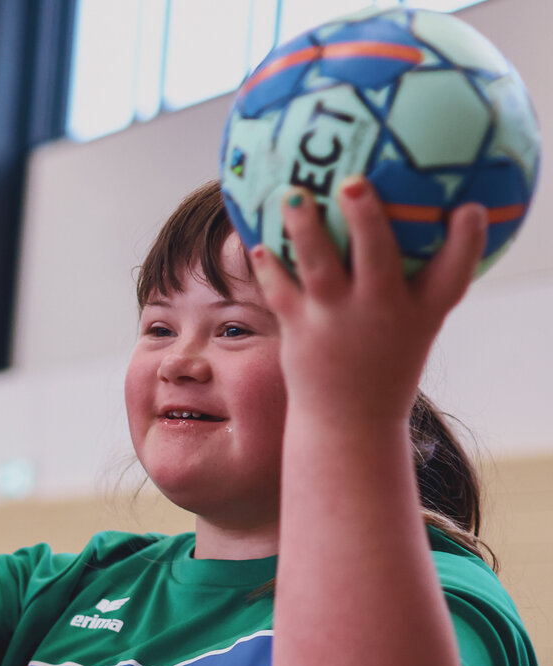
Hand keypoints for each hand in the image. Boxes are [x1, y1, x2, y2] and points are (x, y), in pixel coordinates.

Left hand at [251, 179, 486, 425]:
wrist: (350, 423)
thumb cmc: (387, 363)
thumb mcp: (417, 325)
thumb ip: (420, 281)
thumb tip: (418, 224)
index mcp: (422, 311)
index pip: (454, 273)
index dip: (466, 241)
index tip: (468, 209)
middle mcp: (382, 311)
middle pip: (378, 257)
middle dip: (366, 220)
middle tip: (354, 183)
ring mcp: (338, 321)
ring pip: (319, 266)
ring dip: (304, 229)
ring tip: (292, 194)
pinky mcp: (301, 331)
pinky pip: (280, 291)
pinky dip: (269, 266)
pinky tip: (256, 243)